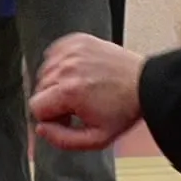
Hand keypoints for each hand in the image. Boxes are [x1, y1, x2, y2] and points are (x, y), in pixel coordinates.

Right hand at [32, 32, 144, 149]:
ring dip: (58, 82)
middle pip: (40, 89)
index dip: (51, 117)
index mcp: (69, 91)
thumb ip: (62, 140)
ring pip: (45, 72)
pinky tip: (80, 73)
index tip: (68, 117)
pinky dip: (63, 64)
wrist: (145, 84)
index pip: (35, 107)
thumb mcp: (96, 138)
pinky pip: (54, 54)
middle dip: (55, 100)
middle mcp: (67, 67)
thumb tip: (41, 129)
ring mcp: (72, 51)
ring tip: (81, 88)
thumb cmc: (124, 109)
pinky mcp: (77, 40)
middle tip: (78, 105)